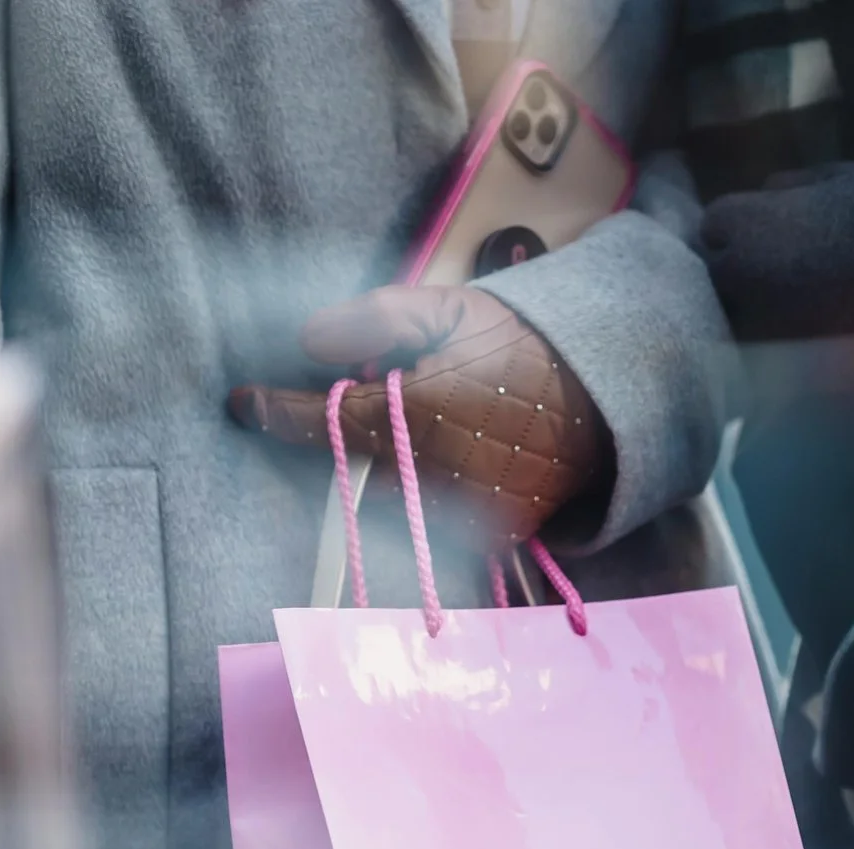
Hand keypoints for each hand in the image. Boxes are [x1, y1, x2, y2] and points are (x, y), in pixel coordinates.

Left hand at [228, 285, 606, 552]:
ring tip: (419, 432)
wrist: (610, 392)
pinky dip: (428, 496)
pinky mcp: (495, 534)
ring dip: (388, 474)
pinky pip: (438, 521)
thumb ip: (376, 320)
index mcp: (418, 418)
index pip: (326, 424)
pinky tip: (447, 462)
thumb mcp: (450, 309)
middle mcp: (435, 477)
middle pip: (357, 472)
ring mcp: (466, 513)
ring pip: (394, 502)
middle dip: (350, 442)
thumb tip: (311, 341)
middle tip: (363, 404)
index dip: (276, 413)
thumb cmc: (527, 344)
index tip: (242, 404)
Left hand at [699, 162, 853, 342]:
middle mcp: (743, 279)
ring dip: (765, 304)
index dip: (745, 221)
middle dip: (745, 265)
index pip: (715, 223)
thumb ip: (792, 186)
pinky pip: (779, 346)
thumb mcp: (840, 178)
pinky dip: (793, 336)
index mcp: (748, 225)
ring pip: (745, 314)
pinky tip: (824, 322)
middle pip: (722, 272)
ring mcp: (767, 324)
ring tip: (807, 294)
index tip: (772, 223)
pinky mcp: (795, 361)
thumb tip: (768, 191)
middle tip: (787, 261)